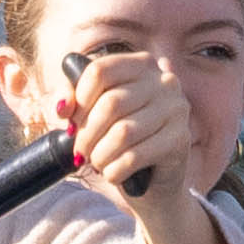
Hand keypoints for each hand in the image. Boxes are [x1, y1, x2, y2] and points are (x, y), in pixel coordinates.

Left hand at [55, 40, 218, 222]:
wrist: (152, 180)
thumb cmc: (118, 139)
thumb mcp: (92, 112)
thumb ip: (72, 99)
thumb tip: (63, 108)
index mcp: (141, 64)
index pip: (99, 70)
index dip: (78, 98)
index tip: (72, 120)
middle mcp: (164, 81)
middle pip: (111, 103)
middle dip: (87, 133)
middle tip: (80, 150)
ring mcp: (176, 109)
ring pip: (123, 132)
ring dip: (100, 154)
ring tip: (96, 162)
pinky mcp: (180, 140)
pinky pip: (135, 156)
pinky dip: (115, 169)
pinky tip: (112, 173)